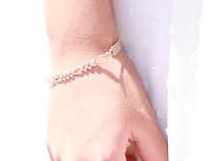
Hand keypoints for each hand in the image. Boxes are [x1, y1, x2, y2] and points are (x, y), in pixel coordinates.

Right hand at [46, 49, 167, 160]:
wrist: (82, 55)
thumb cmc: (111, 81)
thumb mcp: (145, 120)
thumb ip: (155, 152)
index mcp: (103, 158)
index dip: (134, 160)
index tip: (135, 152)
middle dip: (120, 159)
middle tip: (127, 145)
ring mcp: (60, 156)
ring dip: (103, 158)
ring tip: (111, 135)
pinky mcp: (51, 147)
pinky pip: (72, 160)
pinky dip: (86, 154)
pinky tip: (95, 132)